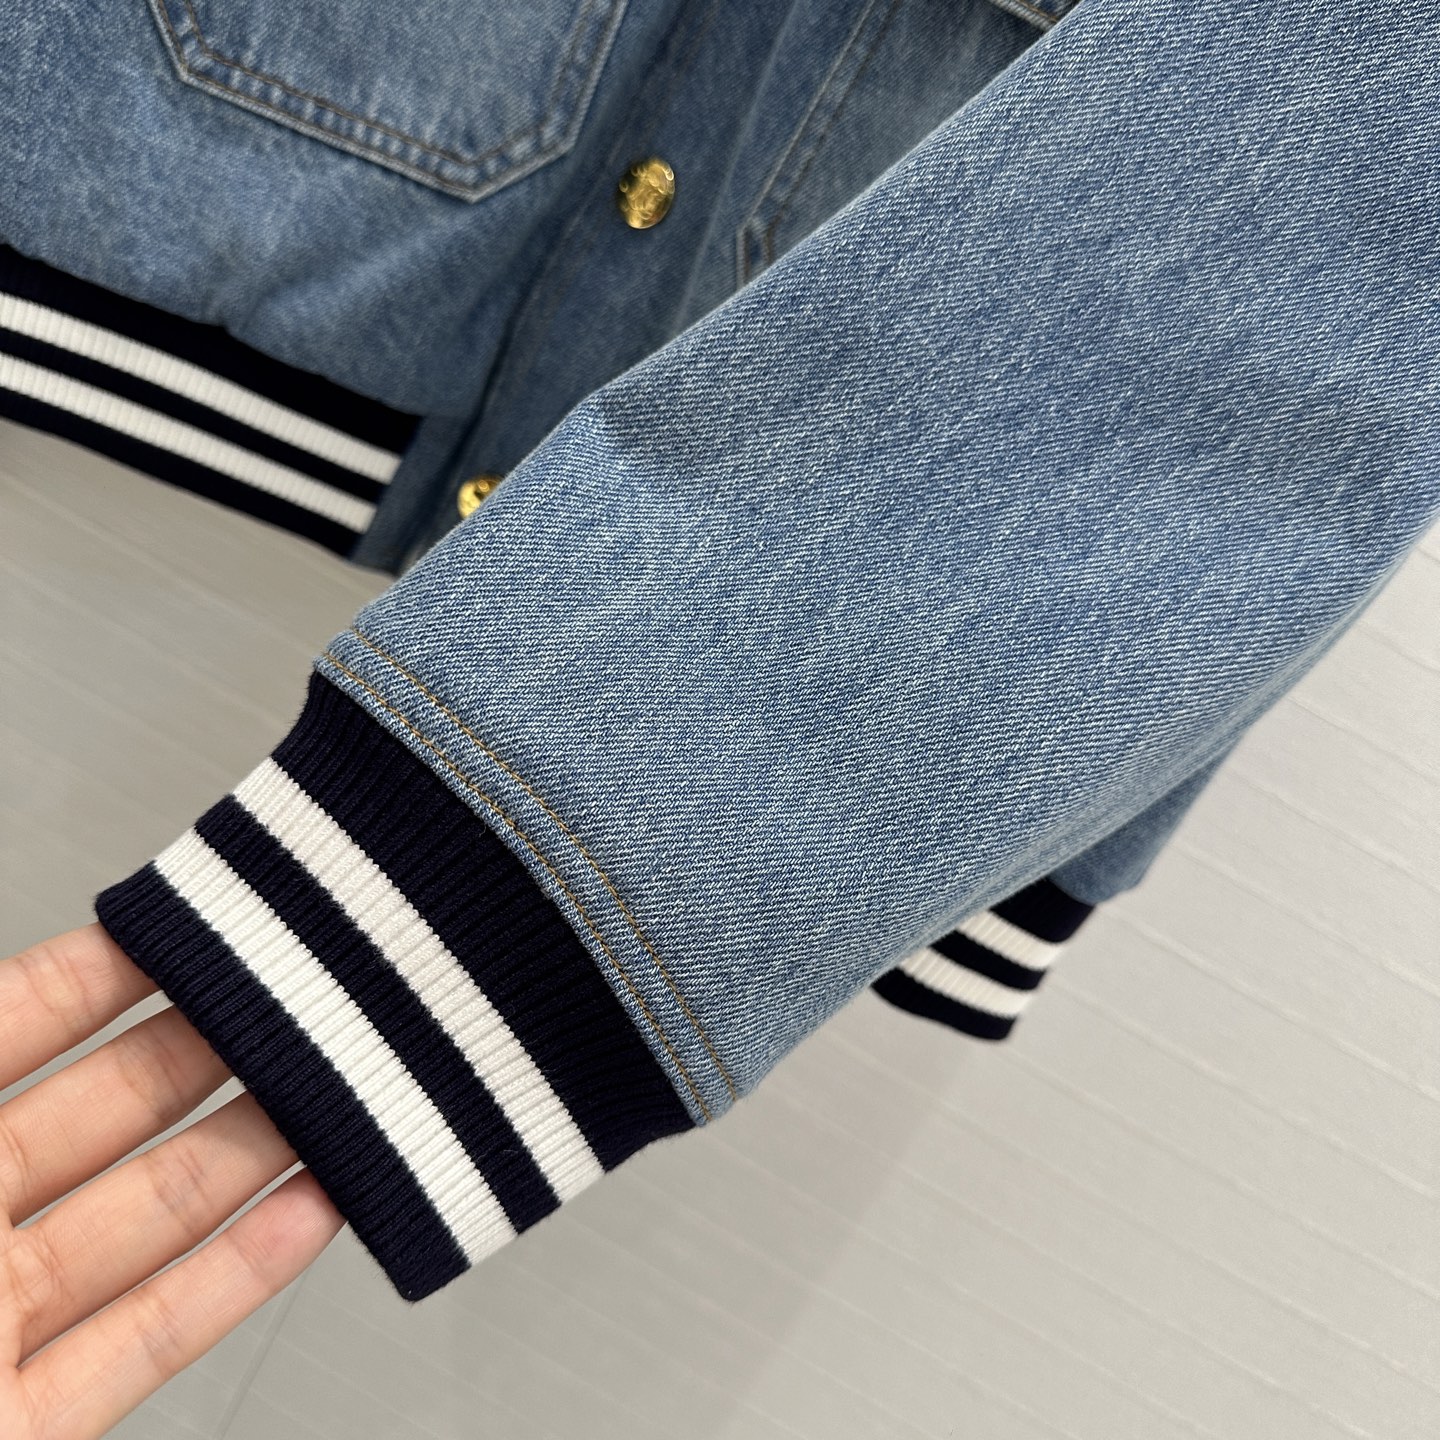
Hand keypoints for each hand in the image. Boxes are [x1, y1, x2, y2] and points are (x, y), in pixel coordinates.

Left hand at [0, 924, 343, 1438]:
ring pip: (138, 1223)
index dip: (93, 977)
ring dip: (246, 1155)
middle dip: (202, 1049)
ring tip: (331, 1095)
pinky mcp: (23, 1436)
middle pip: (92, 1118)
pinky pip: (144, 1341)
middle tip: (291, 1000)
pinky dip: (233, 1279)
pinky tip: (301, 1218)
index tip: (182, 927)